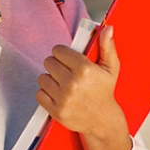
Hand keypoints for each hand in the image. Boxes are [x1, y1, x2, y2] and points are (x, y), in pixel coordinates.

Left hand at [36, 26, 131, 149]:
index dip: (62, 53)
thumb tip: (108, 28)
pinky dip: (46, 94)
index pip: (58, 50)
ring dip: (50, 80)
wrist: (103, 120)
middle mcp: (73, 83)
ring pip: (42, 78)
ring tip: (62, 84)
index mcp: (84, 69)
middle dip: (56, 65)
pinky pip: (39, 94)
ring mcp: (63, 98)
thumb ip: (107, 46)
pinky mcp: (56, 111)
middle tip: (66, 72)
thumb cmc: (104, 91)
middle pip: (48, 62)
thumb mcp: (110, 67)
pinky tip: (57, 94)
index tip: (68, 59)